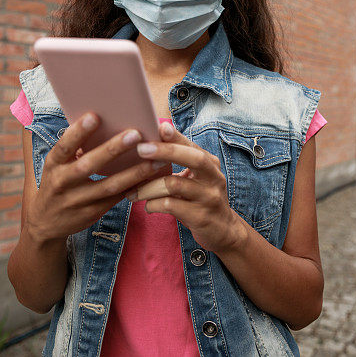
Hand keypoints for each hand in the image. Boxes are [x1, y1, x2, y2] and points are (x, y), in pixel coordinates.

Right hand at [24, 112, 167, 243]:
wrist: (45, 223)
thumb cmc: (57, 182)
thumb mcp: (56, 165)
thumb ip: (74, 147)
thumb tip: (101, 119)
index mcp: (53, 164)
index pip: (64, 146)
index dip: (78, 132)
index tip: (95, 116)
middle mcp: (62, 182)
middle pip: (88, 165)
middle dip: (112, 149)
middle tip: (135, 134)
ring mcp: (76, 201)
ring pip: (108, 186)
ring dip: (134, 172)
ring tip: (156, 159)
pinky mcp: (91, 213)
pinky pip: (117, 198)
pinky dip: (135, 187)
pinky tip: (151, 177)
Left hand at [129, 122, 246, 254]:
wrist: (223, 230)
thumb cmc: (201, 198)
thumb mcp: (197, 178)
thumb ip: (182, 161)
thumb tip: (155, 138)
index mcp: (210, 164)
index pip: (192, 146)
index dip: (175, 136)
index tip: (158, 126)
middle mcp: (213, 178)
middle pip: (192, 159)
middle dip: (165, 151)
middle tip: (141, 149)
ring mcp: (208, 197)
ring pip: (174, 185)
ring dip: (148, 187)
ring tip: (132, 192)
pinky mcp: (201, 217)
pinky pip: (171, 206)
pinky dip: (153, 204)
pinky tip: (147, 206)